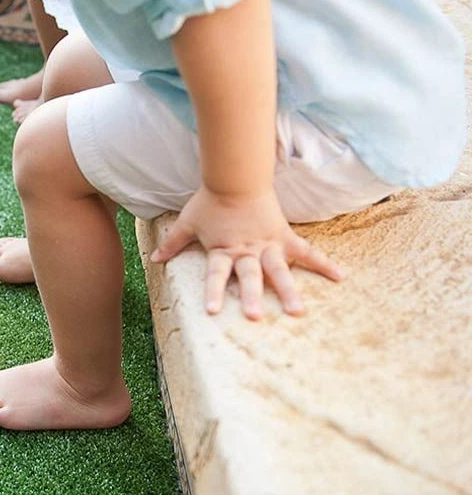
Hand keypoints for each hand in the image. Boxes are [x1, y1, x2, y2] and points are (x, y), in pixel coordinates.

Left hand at [150, 186, 342, 319]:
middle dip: (253, 297)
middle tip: (256, 317)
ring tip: (297, 312)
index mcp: (224, 250)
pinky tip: (340, 278)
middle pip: (251, 276)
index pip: (217, 275)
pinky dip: (324, 263)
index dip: (214, 292)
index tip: (213, 311)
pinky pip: (307, 251)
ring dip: (289, 291)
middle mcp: (247, 250)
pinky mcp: (284, 236)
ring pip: (280, 270)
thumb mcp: (188, 223)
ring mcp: (268, 244)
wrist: (236, 177)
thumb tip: (153, 259)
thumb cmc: (210, 201)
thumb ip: (173, 243)